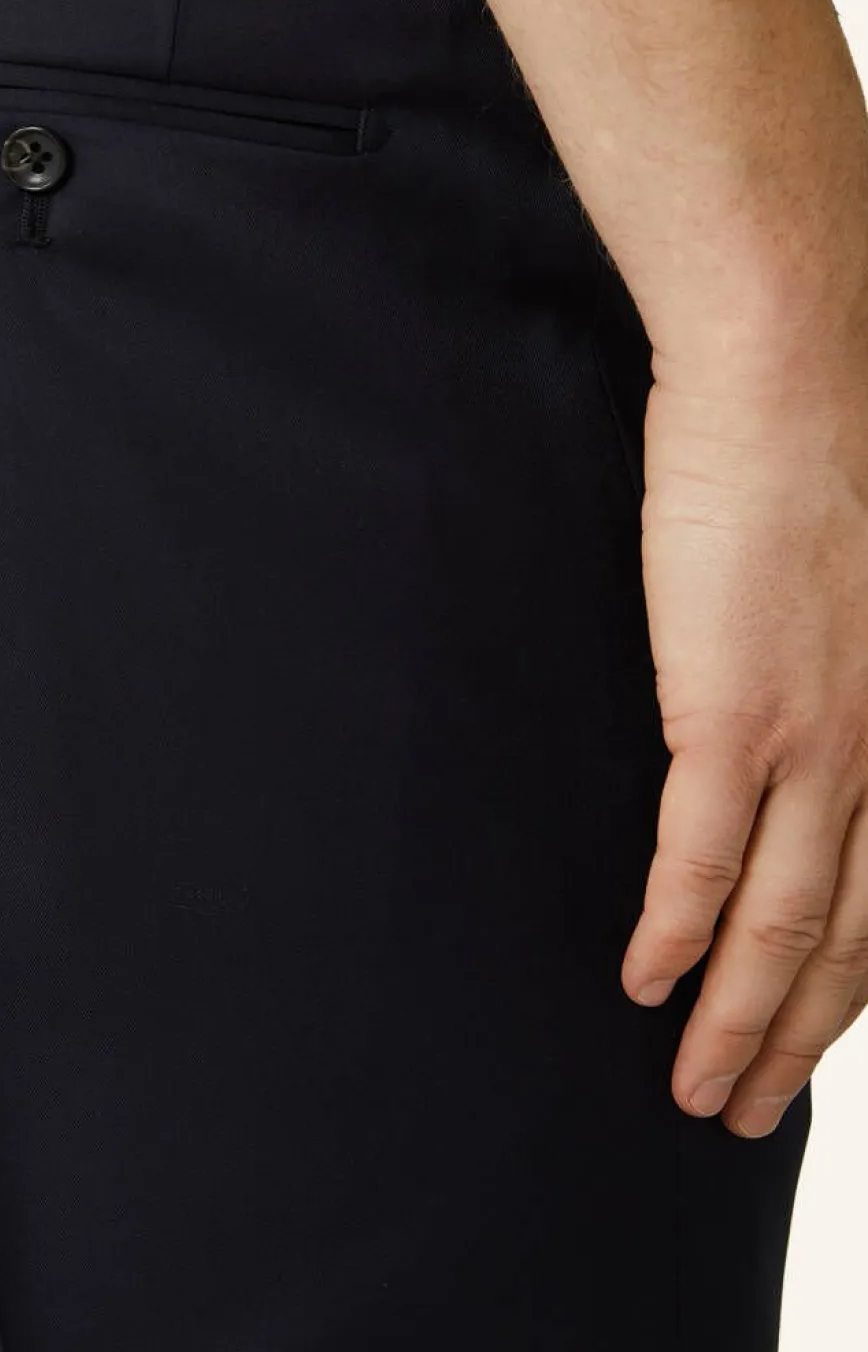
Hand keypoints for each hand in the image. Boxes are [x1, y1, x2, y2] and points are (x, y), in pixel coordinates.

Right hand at [620, 357, 867, 1136]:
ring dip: (742, 1023)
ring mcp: (816, 740)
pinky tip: (645, 983)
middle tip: (750, 1110)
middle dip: (800, 1041)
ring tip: (700, 1092)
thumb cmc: (822, 454)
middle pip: (852, 943)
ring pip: (784, 925)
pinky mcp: (731, 713)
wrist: (793, 380)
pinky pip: (700, 858)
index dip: (850, 990)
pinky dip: (676, 934)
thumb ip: (835, 667)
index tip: (811, 1045)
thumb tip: (782, 718)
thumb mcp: (856, 588)